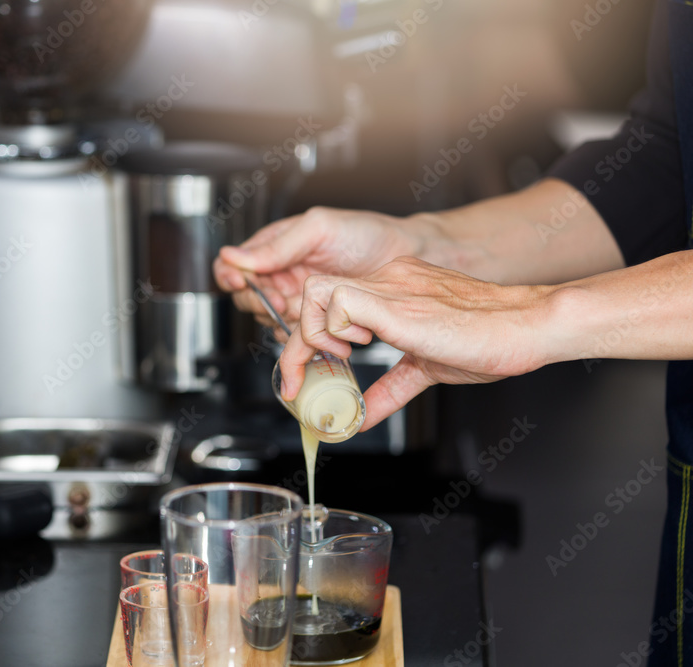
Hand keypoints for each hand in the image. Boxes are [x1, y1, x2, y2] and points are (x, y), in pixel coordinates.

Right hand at [212, 207, 421, 333]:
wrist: (405, 258)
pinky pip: (292, 332)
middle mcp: (282, 272)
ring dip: (281, 319)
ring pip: (268, 318)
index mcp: (275, 245)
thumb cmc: (367, 233)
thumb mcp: (318, 229)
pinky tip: (314, 325)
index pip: (233, 264)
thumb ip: (276, 245)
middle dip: (260, 301)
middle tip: (281, 300)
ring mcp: (297, 297)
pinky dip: (298, 334)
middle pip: (247, 296)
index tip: (243, 284)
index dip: (230, 276)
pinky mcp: (314, 319)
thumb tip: (234, 256)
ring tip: (304, 311)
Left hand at [279, 257, 555, 429]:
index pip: (326, 303)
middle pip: (310, 293)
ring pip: (316, 291)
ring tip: (337, 363)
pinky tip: (357, 354)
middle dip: (297, 343)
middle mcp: (385, 281)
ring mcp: (388, 287)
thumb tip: (362, 415)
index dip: (306, 342)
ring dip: (314, 334)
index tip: (303, 378)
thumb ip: (389, 388)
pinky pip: (339, 301)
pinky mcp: (396, 302)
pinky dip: (335, 332)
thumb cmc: (490, 339)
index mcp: (391, 291)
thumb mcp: (425, 369)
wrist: (529, 325)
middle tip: (301, 379)